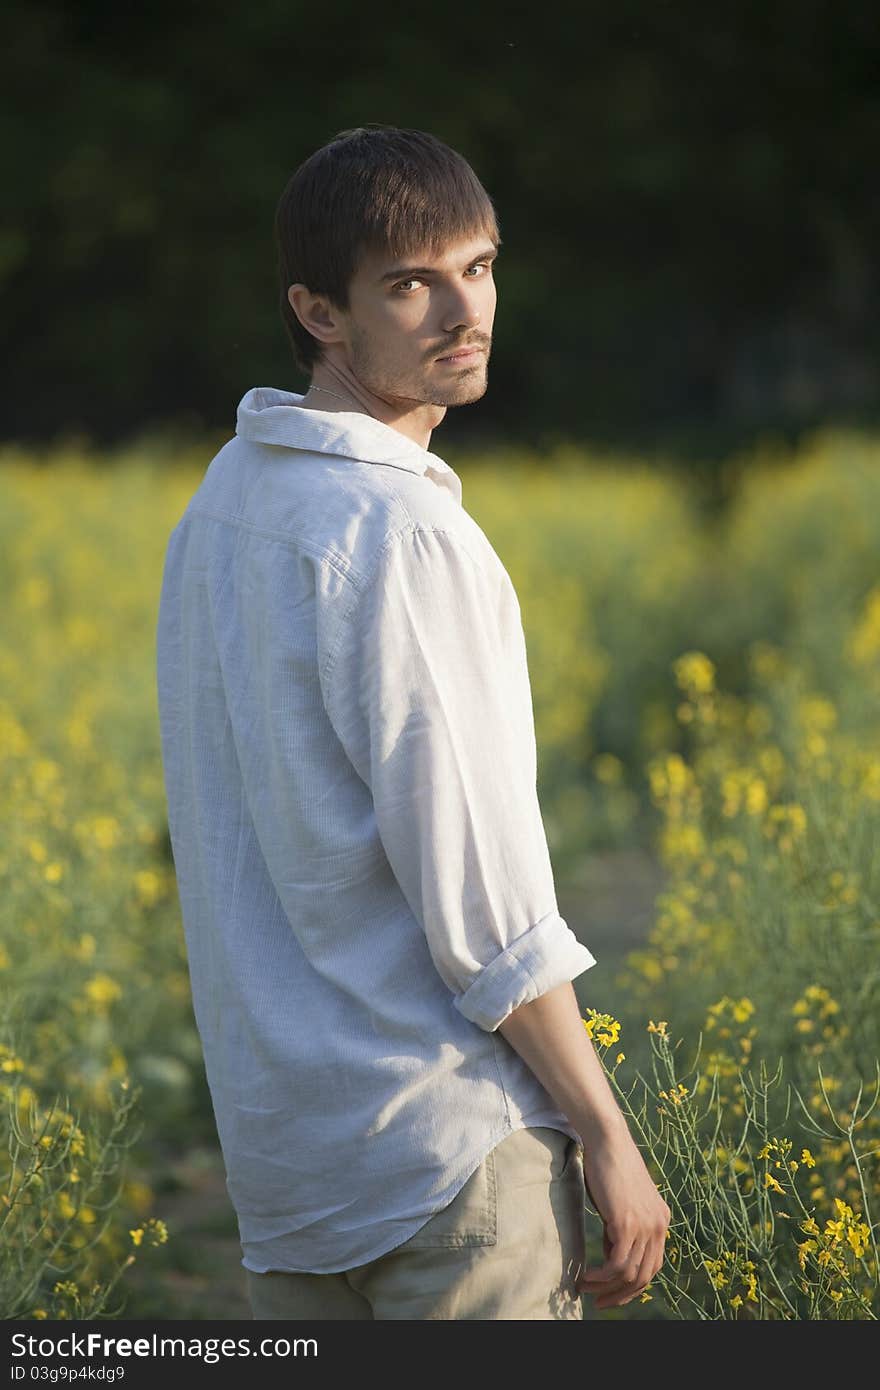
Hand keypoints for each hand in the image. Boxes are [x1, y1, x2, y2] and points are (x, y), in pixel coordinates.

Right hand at [576, 1121, 670, 1308]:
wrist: (608, 1141)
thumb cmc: (608, 1168)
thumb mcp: (620, 1203)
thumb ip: (622, 1228)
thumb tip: (611, 1254)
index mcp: (660, 1220)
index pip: (652, 1266)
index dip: (633, 1286)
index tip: (612, 1293)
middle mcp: (659, 1225)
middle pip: (645, 1277)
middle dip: (621, 1295)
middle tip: (599, 1303)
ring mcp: (645, 1226)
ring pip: (630, 1274)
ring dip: (605, 1288)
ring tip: (584, 1288)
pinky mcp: (627, 1224)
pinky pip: (617, 1264)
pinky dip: (601, 1277)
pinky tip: (585, 1276)